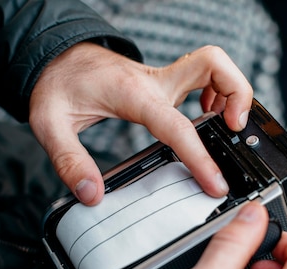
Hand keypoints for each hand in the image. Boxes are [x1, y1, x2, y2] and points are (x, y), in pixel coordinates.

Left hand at [29, 42, 252, 204]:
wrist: (55, 56)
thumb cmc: (56, 85)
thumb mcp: (49, 125)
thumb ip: (69, 161)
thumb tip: (92, 194)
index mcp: (132, 94)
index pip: (176, 125)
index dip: (200, 156)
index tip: (216, 183)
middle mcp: (154, 81)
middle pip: (214, 65)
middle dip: (237, 92)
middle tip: (234, 129)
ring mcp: (161, 78)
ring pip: (214, 65)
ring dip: (231, 89)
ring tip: (225, 124)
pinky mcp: (162, 81)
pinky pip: (203, 75)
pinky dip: (217, 91)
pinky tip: (205, 114)